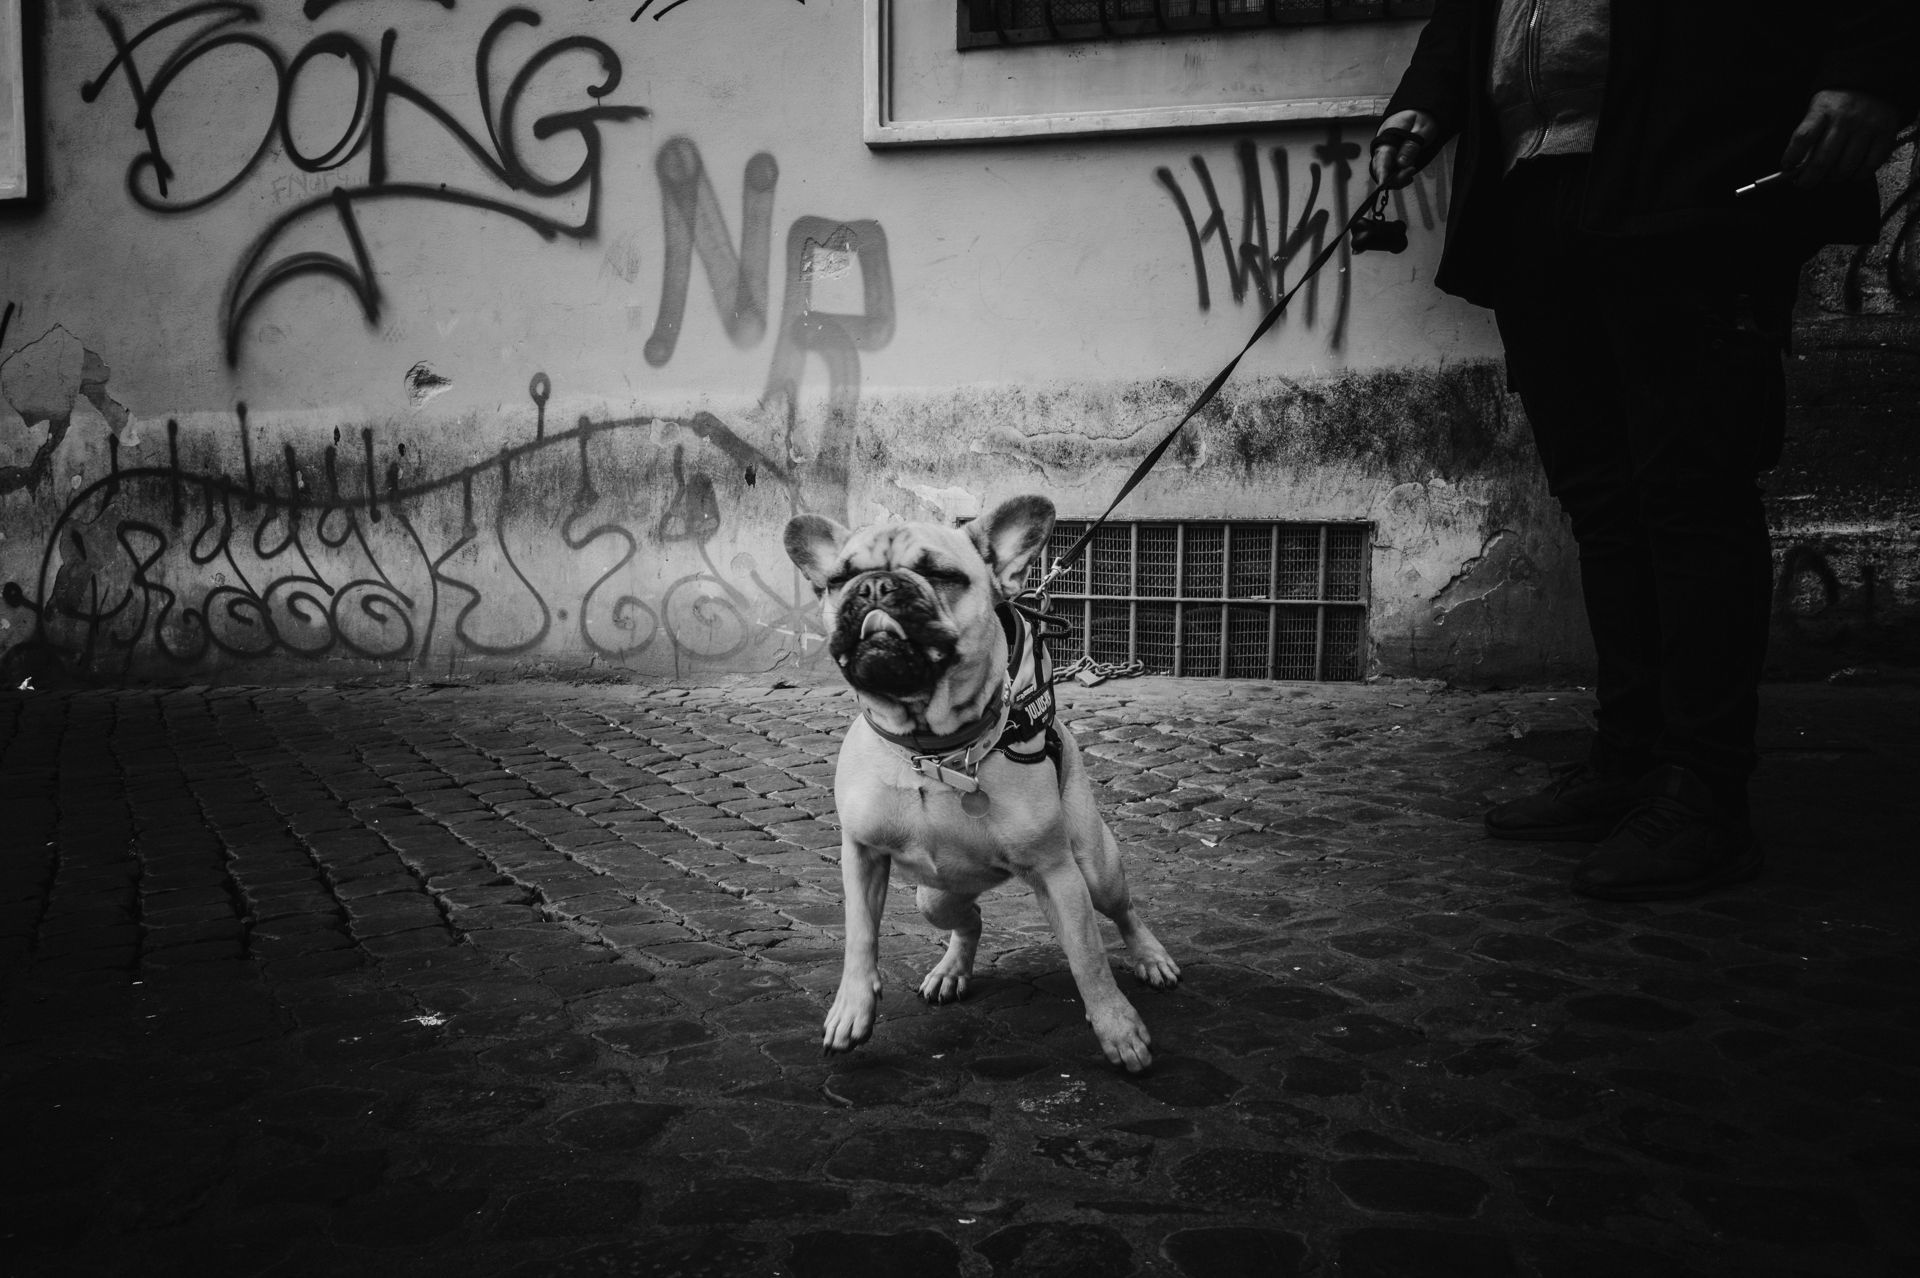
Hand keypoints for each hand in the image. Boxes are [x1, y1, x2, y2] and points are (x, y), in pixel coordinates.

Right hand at [1371, 109, 1438, 189]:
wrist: (1420, 115)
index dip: (1381, 171)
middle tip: (1412, 170)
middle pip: (1381, 170)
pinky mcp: (1391, 161)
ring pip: (1386, 175)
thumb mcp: (1420, 128)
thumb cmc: (1420, 118)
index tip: (1382, 183)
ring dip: (1398, 179)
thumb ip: (1411, 146)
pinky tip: (1409, 173)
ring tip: (1412, 170)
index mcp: (1386, 137)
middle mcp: (1383, 148)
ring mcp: (1386, 156)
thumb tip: (1401, 163)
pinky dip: (1400, 178)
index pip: (1381, 157)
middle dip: (1394, 177)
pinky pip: (1391, 175)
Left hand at [1783, 90, 1905, 185]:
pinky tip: (1851, 172)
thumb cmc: (1838, 103)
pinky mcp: (1885, 134)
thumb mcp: (1818, 109)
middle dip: (1808, 179)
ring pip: (1844, 168)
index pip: (1803, 138)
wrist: (1872, 83)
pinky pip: (1869, 166)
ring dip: (1832, 178)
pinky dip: (1857, 175)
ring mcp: (1866, 127)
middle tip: (1803, 183)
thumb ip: (1808, 135)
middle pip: (1822, 161)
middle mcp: (1845, 119)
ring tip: (1828, 176)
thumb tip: (1795, 167)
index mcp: (1823, 110)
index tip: (1786, 168)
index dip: (1791, 158)